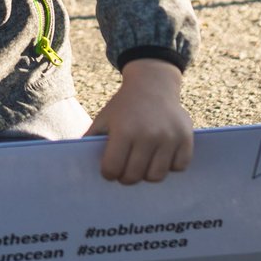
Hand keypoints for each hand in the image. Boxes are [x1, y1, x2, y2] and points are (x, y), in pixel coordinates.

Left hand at [86, 58, 192, 184]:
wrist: (153, 83)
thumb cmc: (124, 106)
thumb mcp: (103, 118)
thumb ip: (90, 140)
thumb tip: (74, 165)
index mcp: (124, 130)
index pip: (112, 170)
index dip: (109, 173)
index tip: (110, 168)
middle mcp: (148, 135)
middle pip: (134, 177)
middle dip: (126, 176)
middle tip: (126, 169)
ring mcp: (169, 138)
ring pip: (156, 177)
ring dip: (148, 174)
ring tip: (143, 163)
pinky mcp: (186, 139)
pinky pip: (178, 167)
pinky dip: (170, 166)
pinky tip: (161, 155)